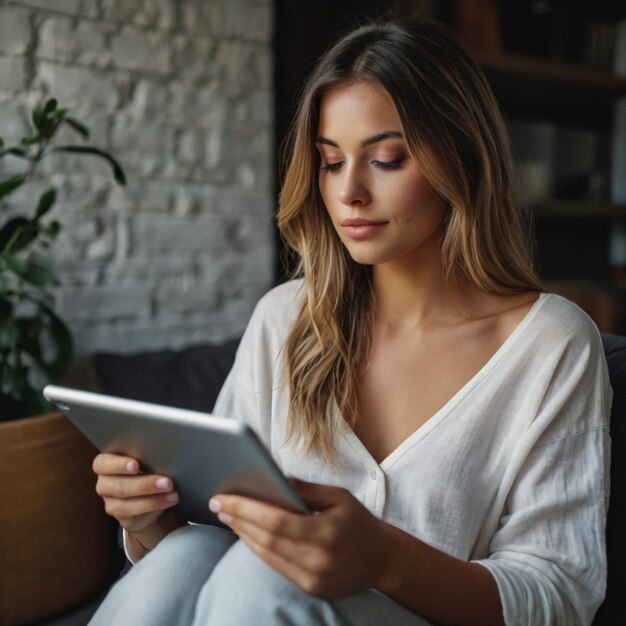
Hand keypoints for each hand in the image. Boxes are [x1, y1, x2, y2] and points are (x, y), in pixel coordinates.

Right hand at [92, 452, 180, 534]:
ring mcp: (111, 504)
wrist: (153, 492)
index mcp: (105, 465)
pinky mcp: (124, 519)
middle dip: (144, 485)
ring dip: (153, 500)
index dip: (118, 465)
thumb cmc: (148, 467)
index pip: (102, 464)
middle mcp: (105, 485)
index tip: (135, 466)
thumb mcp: (145, 459)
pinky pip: (136, 517)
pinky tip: (168, 501)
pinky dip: (155, 508)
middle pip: (118, 486)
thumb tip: (162, 453)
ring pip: (125, 505)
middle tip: (167, 482)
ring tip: (173, 494)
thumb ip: (146, 456)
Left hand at [209, 480, 391, 597]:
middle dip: (238, 520)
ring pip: (267, 556)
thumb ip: (306, 489)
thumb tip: (275, 477)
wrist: (382, 559)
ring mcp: (312, 578)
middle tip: (218, 504)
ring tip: (228, 516)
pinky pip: (276, 567)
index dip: (246, 509)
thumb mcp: (339, 496)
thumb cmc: (359, 521)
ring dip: (244, 535)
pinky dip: (259, 549)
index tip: (223, 498)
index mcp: (325, 533)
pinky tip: (247, 534)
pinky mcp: (309, 588)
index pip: (275, 521)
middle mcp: (317, 560)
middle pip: (266, 539)